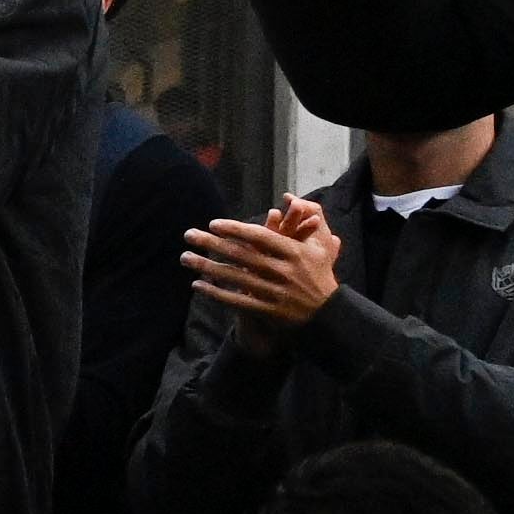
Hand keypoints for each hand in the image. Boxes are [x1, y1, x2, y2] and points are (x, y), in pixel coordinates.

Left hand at [179, 195, 343, 339]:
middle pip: (240, 254)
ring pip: (234, 277)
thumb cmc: (320, 274)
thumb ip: (308, 222)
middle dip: (211, 244)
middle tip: (188, 235)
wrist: (328, 314)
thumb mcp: (322, 247)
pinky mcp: (266, 310)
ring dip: (206, 266)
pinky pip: (236, 300)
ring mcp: (273, 291)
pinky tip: (197, 284)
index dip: (235, 229)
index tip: (213, 223)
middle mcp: (282, 271)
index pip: (260, 237)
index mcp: (294, 253)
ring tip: (185, 257)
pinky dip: (215, 292)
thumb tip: (293, 198)